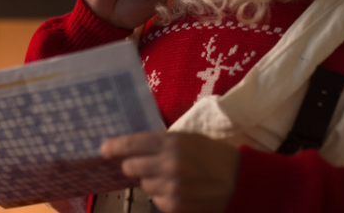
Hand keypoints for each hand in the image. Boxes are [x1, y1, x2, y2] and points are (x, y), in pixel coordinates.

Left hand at [100, 132, 239, 212]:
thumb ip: (161, 142)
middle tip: (143, 164)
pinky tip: (180, 190)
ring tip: (173, 177)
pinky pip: (156, 200)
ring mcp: (170, 187)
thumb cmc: (213, 155)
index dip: (114, 147)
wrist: (239, 181)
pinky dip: (163, 196)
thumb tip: (132, 148)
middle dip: (133, 165)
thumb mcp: (189, 139)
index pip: (132, 144)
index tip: (104, 149)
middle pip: (131, 167)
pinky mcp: (174, 206)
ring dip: (151, 181)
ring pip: (143, 185)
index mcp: (171, 142)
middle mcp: (168, 164)